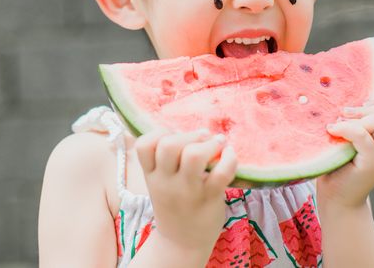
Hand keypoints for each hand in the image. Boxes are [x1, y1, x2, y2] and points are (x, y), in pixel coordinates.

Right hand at [135, 128, 236, 251]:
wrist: (182, 244)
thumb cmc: (175, 204)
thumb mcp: (160, 182)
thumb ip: (167, 159)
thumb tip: (189, 130)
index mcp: (152, 175)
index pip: (143, 144)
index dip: (160, 132)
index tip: (174, 135)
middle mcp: (166, 182)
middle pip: (169, 145)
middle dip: (189, 134)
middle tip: (203, 137)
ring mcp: (188, 191)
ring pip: (194, 155)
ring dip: (209, 144)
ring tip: (218, 144)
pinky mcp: (209, 198)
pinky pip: (221, 172)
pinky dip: (229, 158)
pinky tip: (230, 155)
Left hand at [317, 98, 373, 208]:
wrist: (338, 200)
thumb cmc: (338, 167)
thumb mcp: (351, 140)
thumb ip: (356, 123)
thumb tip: (343, 101)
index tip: (356, 110)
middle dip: (367, 108)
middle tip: (345, 116)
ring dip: (358, 118)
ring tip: (339, 125)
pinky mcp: (373, 163)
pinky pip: (362, 135)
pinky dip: (345, 128)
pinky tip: (331, 131)